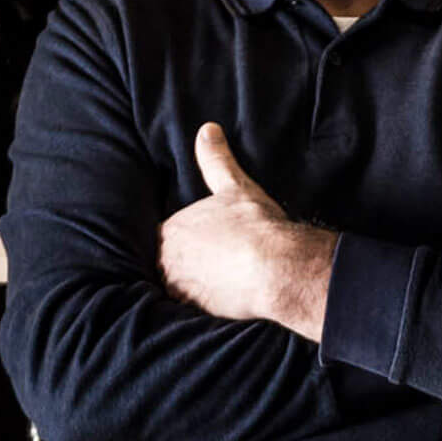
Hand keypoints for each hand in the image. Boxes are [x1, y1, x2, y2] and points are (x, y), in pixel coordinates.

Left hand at [158, 123, 293, 322]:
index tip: (203, 244)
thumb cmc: (256, 226)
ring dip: (190, 286)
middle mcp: (168, 261)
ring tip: (216, 284)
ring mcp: (180, 289)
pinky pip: (190, 310)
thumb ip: (216, 160)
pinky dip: (202, 306)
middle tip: (213, 265)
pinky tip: (222, 301)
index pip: (164, 237)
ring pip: (177, 287)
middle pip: (166, 264)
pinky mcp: (197, 311)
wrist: (277, 267)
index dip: (182, 241)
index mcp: (172, 230)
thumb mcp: (235, 187)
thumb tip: (207, 130)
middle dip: (183, 264)